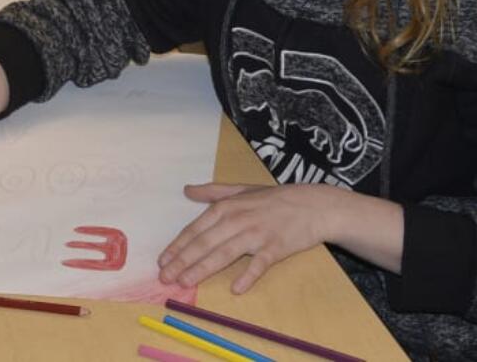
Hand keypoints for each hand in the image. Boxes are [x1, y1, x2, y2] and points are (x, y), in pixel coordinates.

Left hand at [157, 182, 345, 293]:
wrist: (314, 205)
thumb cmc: (276, 198)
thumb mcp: (243, 189)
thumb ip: (213, 191)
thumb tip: (187, 190)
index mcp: (227, 206)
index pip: (196, 229)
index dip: (178, 245)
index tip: (162, 260)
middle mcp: (238, 219)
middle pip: (205, 243)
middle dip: (182, 261)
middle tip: (164, 277)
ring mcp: (257, 234)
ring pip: (225, 254)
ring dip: (203, 269)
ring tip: (185, 282)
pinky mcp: (276, 248)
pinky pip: (259, 264)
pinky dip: (248, 276)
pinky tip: (236, 288)